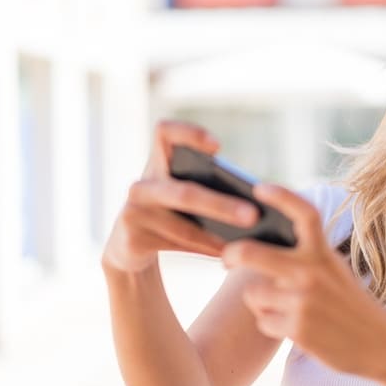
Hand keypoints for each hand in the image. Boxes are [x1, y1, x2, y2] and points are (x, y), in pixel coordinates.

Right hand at [101, 120, 260, 272]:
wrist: (131, 246)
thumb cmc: (171, 212)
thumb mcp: (184, 196)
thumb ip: (207, 189)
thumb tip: (253, 204)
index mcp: (156, 164)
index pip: (164, 132)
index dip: (188, 134)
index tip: (217, 147)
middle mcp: (142, 185)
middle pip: (185, 192)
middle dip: (222, 205)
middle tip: (254, 215)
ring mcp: (133, 213)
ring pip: (183, 225)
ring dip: (217, 236)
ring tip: (246, 244)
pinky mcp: (131, 240)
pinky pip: (175, 245)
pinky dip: (203, 249)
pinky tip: (225, 253)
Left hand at [221, 184, 385, 379]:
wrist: (380, 345)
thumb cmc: (351, 306)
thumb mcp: (336, 272)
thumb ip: (306, 258)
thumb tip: (260, 248)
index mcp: (324, 253)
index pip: (304, 213)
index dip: (281, 196)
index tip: (260, 188)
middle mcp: (311, 273)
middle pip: (252, 253)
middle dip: (232, 254)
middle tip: (226, 259)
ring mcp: (303, 301)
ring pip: (253, 294)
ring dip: (261, 303)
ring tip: (285, 309)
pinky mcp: (297, 329)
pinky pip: (262, 321)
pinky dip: (271, 325)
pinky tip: (293, 328)